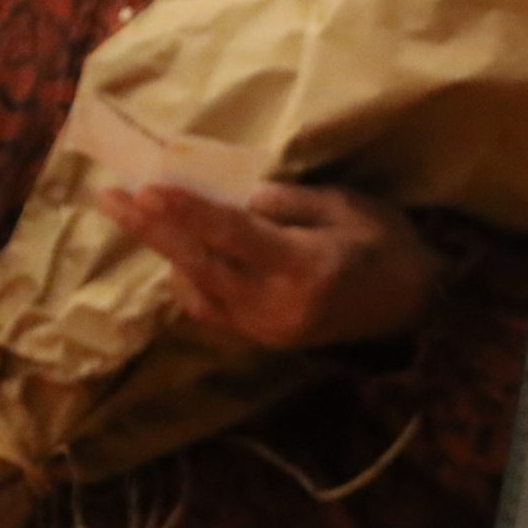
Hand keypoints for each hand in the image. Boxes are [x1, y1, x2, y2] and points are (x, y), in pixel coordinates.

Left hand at [96, 179, 439, 349]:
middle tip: (109, 197)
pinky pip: (212, 310)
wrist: (418, 305)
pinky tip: (185, 257)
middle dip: (151, 230)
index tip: (145, 188)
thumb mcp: (349, 206)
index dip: (186, 211)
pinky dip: (192, 281)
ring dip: (168, 253)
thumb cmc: (389, 244)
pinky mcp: (264, 339)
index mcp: (303, 266)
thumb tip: (240, 202)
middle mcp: (277, 304)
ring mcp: (267, 328)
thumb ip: (292, 204)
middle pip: (199, 264)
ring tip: (142, 217)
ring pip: (198, 289)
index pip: (231, 234)